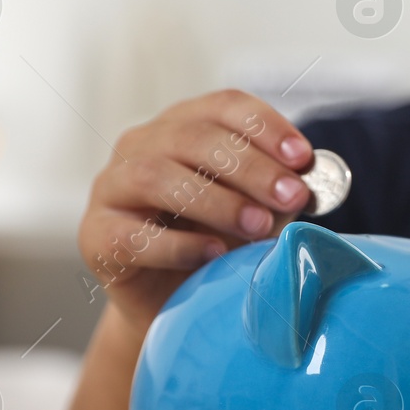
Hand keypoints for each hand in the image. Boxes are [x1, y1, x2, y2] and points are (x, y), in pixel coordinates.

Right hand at [77, 89, 315, 332]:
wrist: (172, 303)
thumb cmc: (218, 244)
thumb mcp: (258, 210)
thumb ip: (280, 191)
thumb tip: (313, 179)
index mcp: (182, 126)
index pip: (223, 106)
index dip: (265, 126)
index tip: (302, 158)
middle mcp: (140, 146)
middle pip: (193, 136)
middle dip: (250, 166)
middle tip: (291, 196)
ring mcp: (111, 188)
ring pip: (155, 175)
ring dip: (216, 199)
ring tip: (259, 226)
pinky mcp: (96, 236)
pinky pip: (133, 235)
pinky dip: (179, 245)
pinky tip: (215, 254)